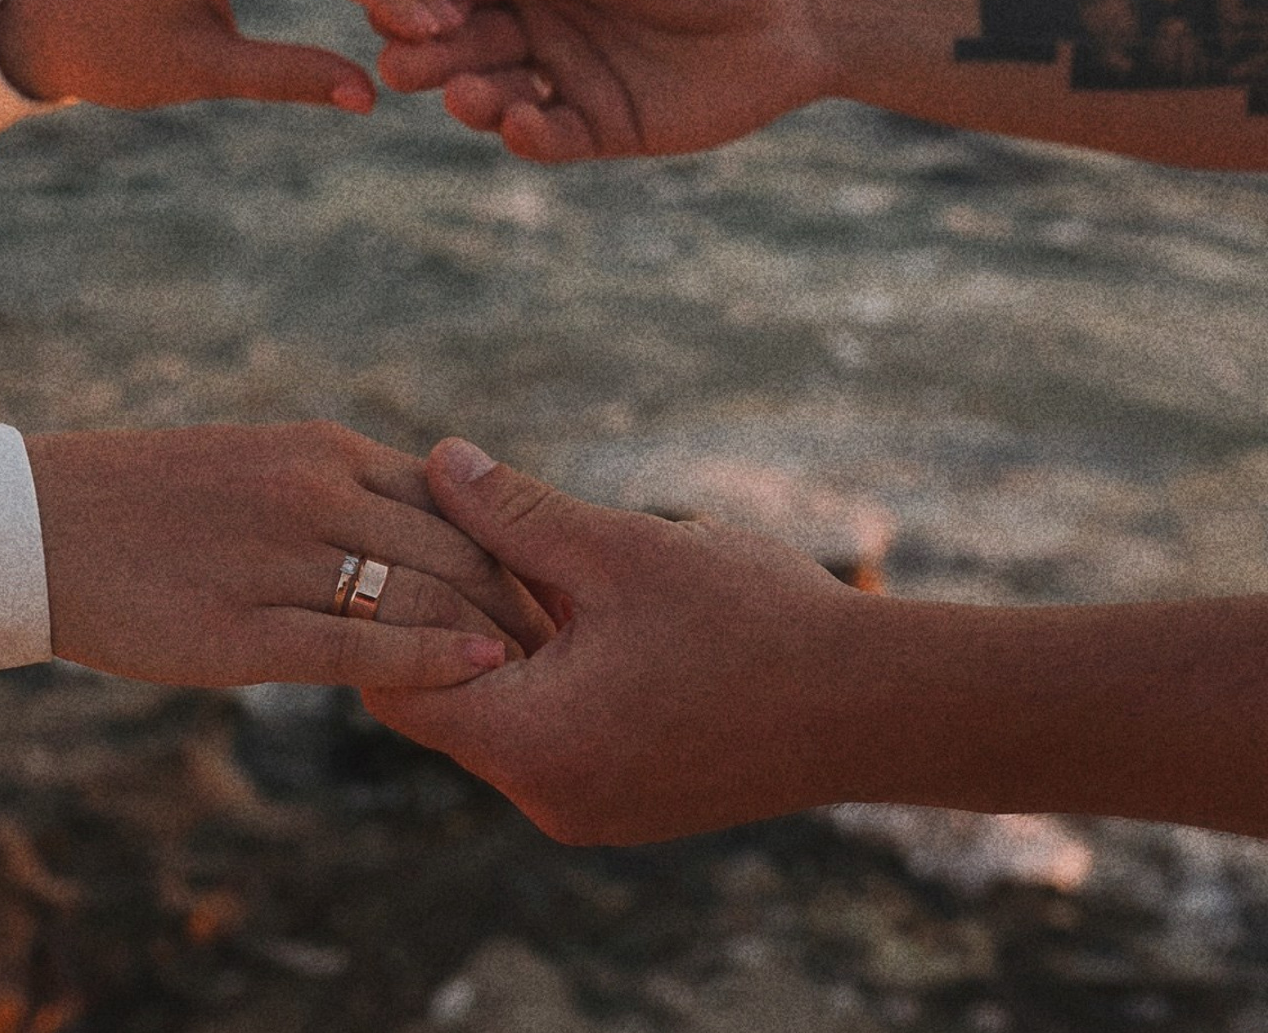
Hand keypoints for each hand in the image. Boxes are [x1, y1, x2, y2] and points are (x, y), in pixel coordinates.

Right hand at [23, 423, 554, 691]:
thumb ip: (343, 494)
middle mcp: (314, 492)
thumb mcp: (262, 468)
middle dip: (522, 596)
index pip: (453, 497)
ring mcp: (280, 558)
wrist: (43, 525)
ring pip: (419, 591)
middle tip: (575, 643)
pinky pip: (359, 645)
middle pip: (454, 544)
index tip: (559, 587)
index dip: (516, 546)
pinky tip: (477, 676)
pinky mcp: (244, 629)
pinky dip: (429, 659)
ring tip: (543, 674)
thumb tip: (422, 529)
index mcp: (323, 451)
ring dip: (491, 632)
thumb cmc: (157, 502)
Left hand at [362, 440, 874, 843]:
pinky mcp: (627, 799)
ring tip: (515, 550)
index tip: (399, 531)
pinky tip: (574, 599)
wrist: (877, 704)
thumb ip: (515, 512)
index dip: (390, 602)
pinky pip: (551, 732)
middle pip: (444, 702)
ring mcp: (590, 808)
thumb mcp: (618, 550)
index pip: (399, 683)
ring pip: (500, 714)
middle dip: (444, 612)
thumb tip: (439, 459)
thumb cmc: (750, 622)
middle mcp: (547, 797)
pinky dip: (546, 669)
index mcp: (531, 745)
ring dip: (500, 636)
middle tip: (450, 526)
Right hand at [378, 0, 829, 160]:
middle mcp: (550, 26)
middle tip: (403, 69)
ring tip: (470, 95)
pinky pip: (553, 138)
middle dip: (433, 58)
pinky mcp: (610, 128)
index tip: (394, 14)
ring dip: (475, 99)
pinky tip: (521, 124)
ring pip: (502, 97)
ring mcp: (577, 79)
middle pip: (471, 47)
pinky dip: (528, 136)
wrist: (802, 5)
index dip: (428, 4)